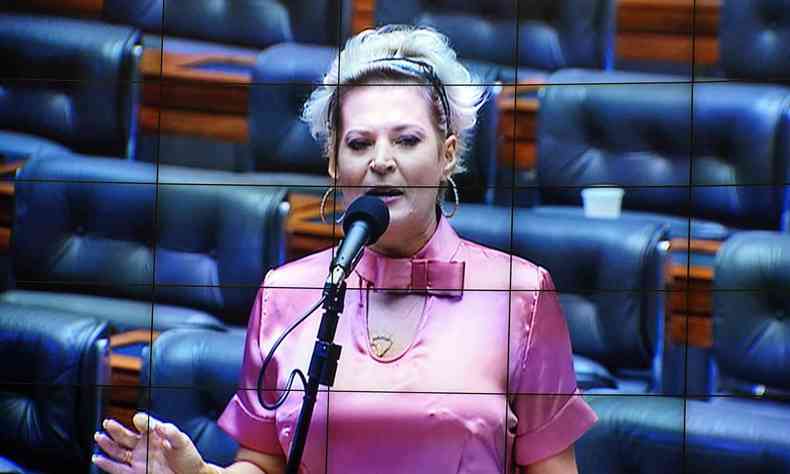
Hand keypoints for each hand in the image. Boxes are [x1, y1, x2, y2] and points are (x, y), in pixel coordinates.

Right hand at [93, 412, 213, 473]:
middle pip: (127, 435)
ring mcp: (139, 459)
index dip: (141, 421)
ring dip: (108, 444)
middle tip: (108, 422)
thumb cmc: (188, 457)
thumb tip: (160, 425)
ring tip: (99, 436)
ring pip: (119, 450)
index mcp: (156, 434)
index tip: (138, 420)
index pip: (144, 424)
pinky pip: (118, 468)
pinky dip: (107, 464)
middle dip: (116, 429)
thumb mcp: (183, 442)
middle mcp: (144, 445)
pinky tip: (98, 457)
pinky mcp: (136, 472)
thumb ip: (172, 432)